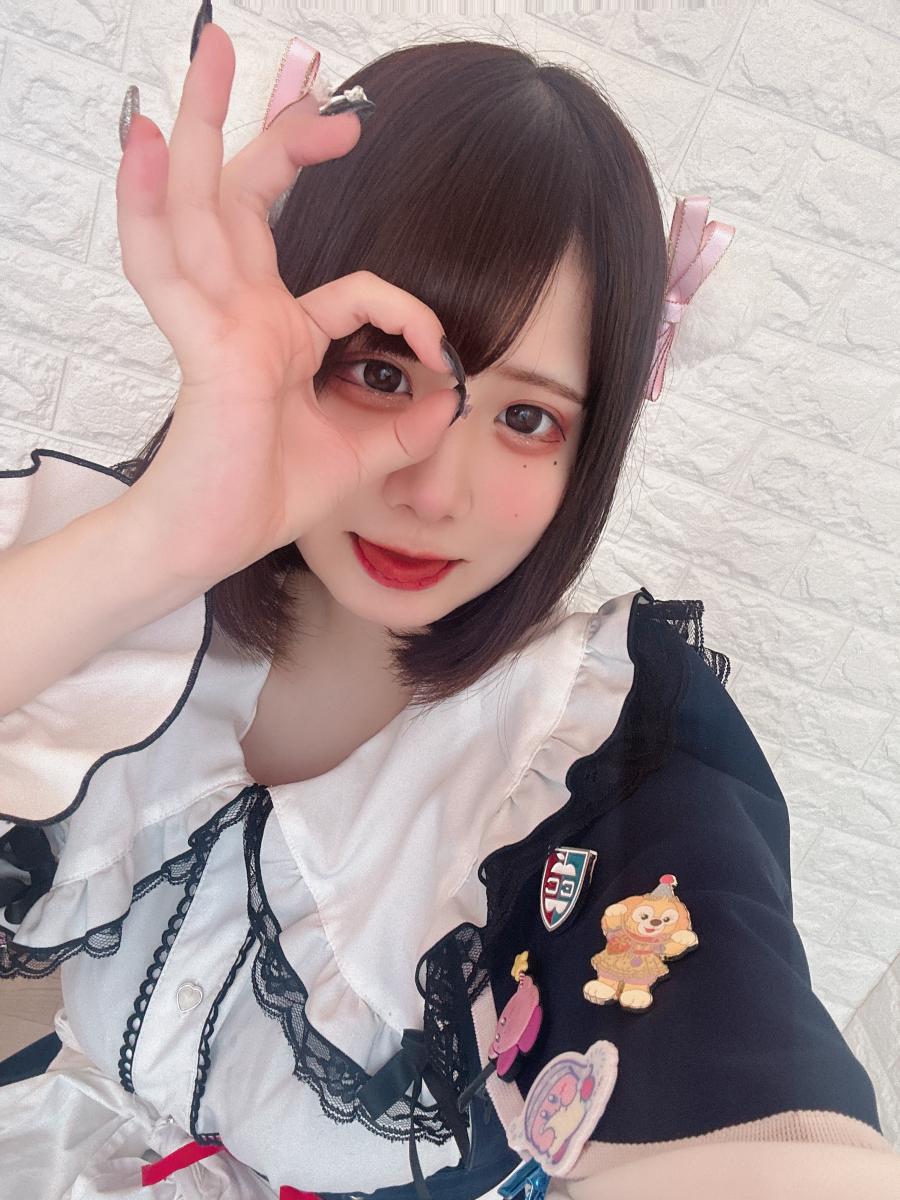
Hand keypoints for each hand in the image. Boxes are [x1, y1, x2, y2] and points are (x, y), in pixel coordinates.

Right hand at [114, 20, 460, 585]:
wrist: (213, 545)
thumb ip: (406, 426)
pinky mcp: (203, 345)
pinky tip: (148, 140)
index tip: (441, 354)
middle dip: (273, 129)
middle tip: (293, 73)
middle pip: (249, 197)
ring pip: (203, 202)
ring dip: (202, 125)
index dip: (409, 308)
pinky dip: (149, 203)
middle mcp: (246, 312)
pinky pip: (167, 265)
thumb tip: (453, 398)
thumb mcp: (360, 455)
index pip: (355, 289)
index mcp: (282, 334)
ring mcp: (218, 320)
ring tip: (205, 50)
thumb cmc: (267, 497)